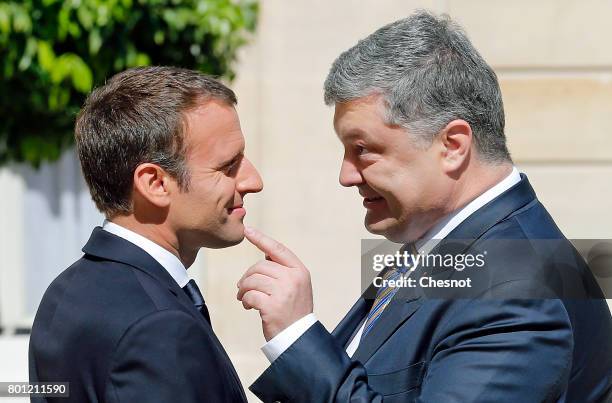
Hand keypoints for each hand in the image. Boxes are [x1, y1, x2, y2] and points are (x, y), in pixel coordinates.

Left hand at [237, 226, 312, 340]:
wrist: (299, 337)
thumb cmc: (294, 310)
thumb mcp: (296, 286)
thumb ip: (284, 270)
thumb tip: (265, 255)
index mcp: (299, 271)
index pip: (278, 250)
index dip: (262, 239)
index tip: (248, 230)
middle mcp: (293, 278)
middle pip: (260, 266)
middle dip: (247, 277)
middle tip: (243, 288)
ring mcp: (283, 292)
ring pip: (252, 280)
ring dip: (244, 290)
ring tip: (245, 298)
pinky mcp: (272, 306)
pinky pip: (249, 296)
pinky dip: (245, 301)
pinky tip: (249, 307)